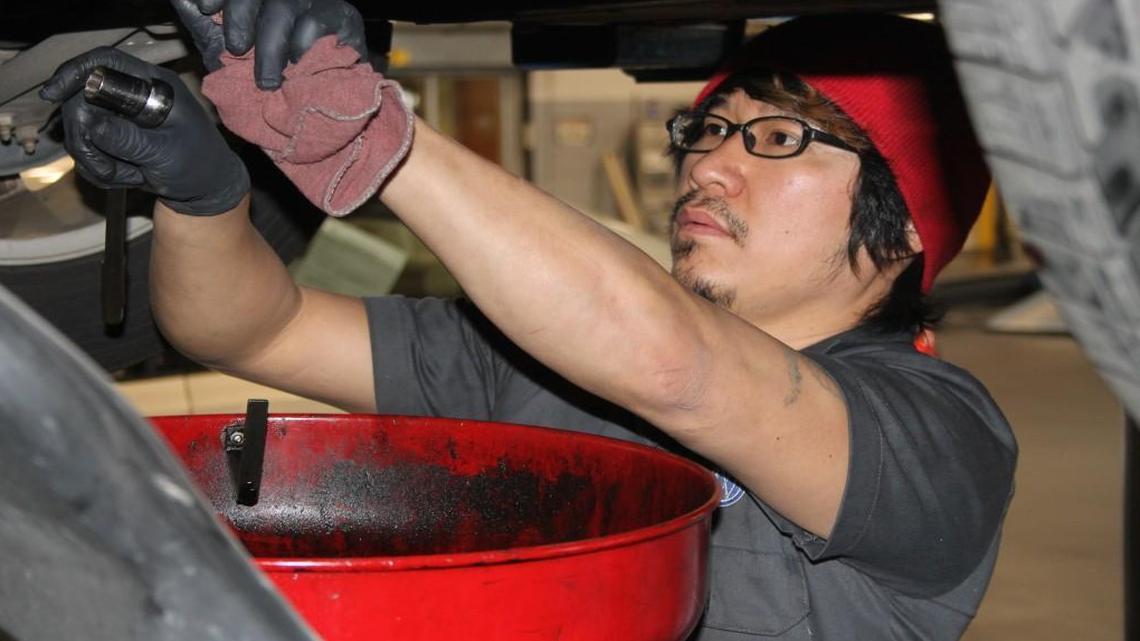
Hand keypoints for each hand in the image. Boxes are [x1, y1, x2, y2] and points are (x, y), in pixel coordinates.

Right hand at [39, 47, 249, 215]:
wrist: (206, 189)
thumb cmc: (199, 166)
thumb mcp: (168, 154)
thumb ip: (130, 140)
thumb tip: (91, 124)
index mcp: (155, 86)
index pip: (105, 62)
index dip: (74, 72)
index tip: (52, 94)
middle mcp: (133, 95)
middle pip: (81, 99)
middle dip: (86, 138)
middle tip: (105, 168)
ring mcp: (120, 116)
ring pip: (80, 129)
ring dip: (96, 160)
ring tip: (130, 176)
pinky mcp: (112, 136)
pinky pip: (86, 150)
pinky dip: (101, 170)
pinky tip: (129, 177)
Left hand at [172, 0, 367, 88]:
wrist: (311, 123)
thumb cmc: (265, 88)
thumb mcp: (223, 56)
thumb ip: (202, 25)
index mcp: (258, 1)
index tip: (205, 8)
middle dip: (241, 14)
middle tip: (236, 48)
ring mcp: (317, 3)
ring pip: (286, 5)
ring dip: (270, 44)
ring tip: (267, 80)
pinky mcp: (344, 19)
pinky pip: (316, 21)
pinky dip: (301, 45)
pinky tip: (298, 66)